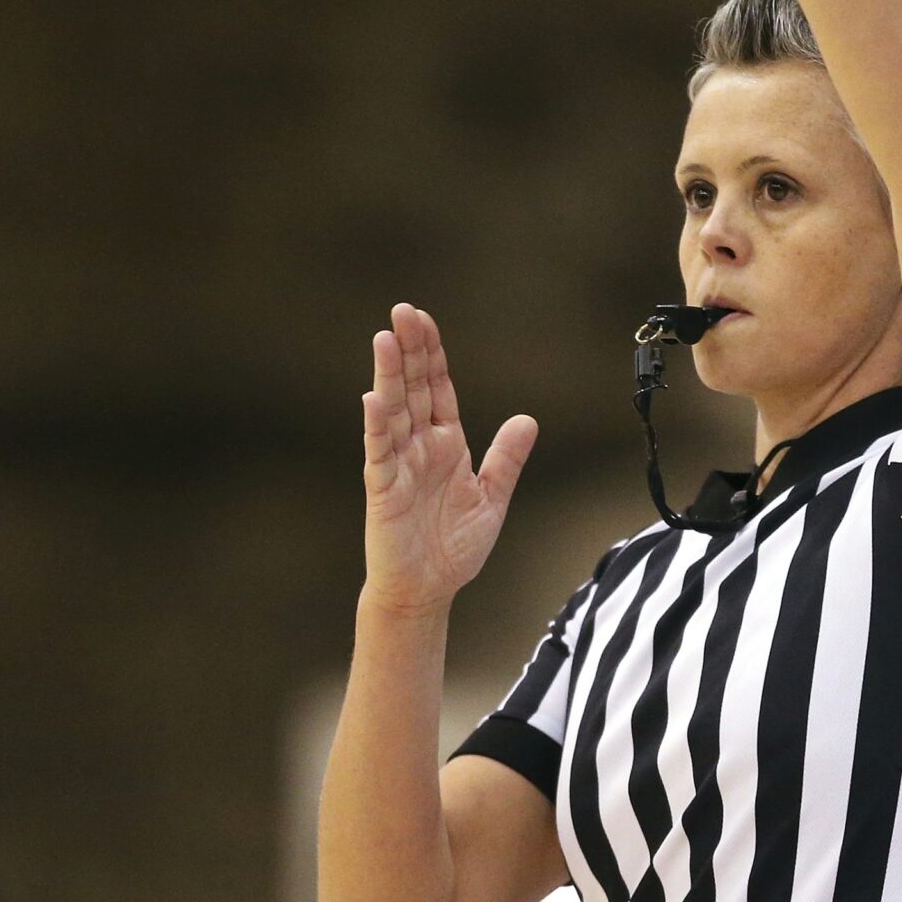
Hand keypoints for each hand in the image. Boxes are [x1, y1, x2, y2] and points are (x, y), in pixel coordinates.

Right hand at [361, 304, 536, 612]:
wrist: (427, 590)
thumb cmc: (452, 547)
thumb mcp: (491, 498)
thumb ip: (506, 459)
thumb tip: (527, 418)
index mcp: (445, 444)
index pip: (437, 389)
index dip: (431, 355)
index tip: (424, 320)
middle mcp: (419, 447)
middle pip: (412, 389)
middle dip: (409, 350)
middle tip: (403, 310)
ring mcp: (399, 465)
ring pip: (393, 412)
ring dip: (388, 376)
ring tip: (385, 339)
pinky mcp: (384, 490)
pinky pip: (380, 453)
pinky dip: (377, 427)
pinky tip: (373, 399)